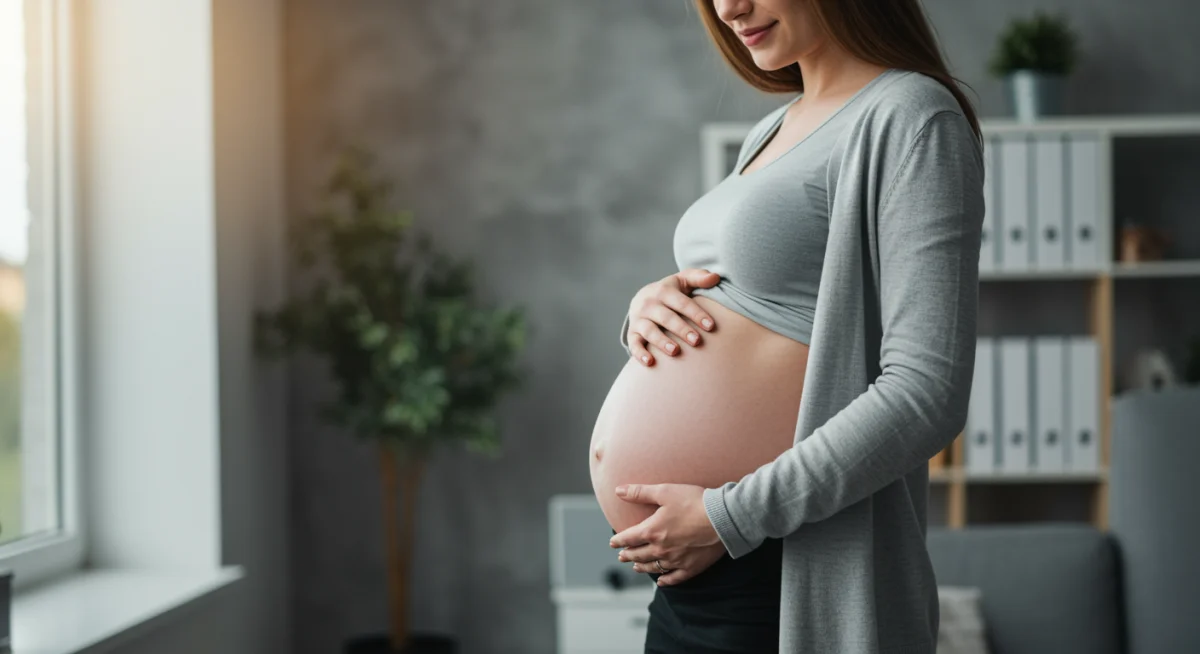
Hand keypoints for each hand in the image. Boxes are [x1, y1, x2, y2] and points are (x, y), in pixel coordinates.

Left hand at [609, 483, 725, 585]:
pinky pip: (674, 578)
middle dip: (628, 555)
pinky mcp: (691, 567)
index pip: (628, 538)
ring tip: (636, 567)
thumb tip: (618, 490)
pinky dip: (665, 581)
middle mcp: (660, 549)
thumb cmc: (693, 502)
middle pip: (638, 555)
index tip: (613, 542)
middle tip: (622, 556)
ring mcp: (675, 560)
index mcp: (651, 531)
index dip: (618, 540)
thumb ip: (639, 492)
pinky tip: (661, 581)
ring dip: (642, 567)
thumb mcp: (664, 492)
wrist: (722, 518)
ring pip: (653, 567)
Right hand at [627, 269, 719, 365]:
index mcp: (663, 291)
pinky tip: (650, 362)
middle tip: (697, 341)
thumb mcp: (683, 281)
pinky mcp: (632, 333)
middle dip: (681, 329)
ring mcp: (638, 319)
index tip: (710, 326)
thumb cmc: (671, 292)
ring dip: (661, 341)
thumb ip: (699, 277)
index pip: (681, 302)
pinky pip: (633, 343)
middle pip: (666, 317)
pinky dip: (640, 353)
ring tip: (675, 351)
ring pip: (649, 330)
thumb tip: (715, 277)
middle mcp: (649, 304)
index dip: (696, 313)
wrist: (642, 299)